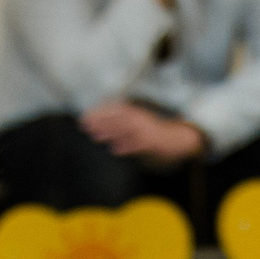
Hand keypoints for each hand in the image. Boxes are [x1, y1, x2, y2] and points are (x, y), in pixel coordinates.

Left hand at [79, 102, 203, 164]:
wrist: (175, 140)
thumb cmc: (151, 133)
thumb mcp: (135, 123)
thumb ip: (120, 123)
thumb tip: (99, 126)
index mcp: (135, 112)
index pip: (114, 109)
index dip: (99, 112)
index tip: (84, 116)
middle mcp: (139, 118)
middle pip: (117, 118)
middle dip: (100, 121)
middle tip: (84, 125)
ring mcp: (146, 130)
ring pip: (125, 129)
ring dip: (109, 132)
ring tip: (95, 136)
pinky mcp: (152, 142)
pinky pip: (137, 144)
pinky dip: (126, 146)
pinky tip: (114, 150)